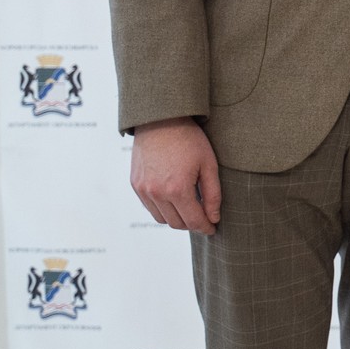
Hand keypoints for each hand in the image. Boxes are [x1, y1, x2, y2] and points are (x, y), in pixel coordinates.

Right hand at [130, 117, 221, 234]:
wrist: (161, 120)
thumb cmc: (189, 140)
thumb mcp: (209, 165)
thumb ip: (213, 194)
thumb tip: (214, 217)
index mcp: (178, 189)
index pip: (193, 221)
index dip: (205, 227)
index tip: (213, 228)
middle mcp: (157, 193)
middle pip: (177, 223)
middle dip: (192, 224)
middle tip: (204, 218)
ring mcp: (143, 190)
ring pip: (162, 218)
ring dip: (176, 218)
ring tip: (190, 209)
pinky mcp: (135, 184)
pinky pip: (149, 207)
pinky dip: (162, 209)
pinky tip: (174, 200)